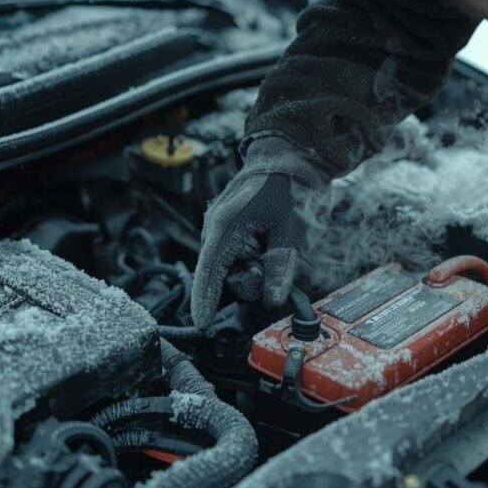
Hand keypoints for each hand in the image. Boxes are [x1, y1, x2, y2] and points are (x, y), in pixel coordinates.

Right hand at [191, 137, 326, 328]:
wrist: (269, 164)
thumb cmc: (277, 193)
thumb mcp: (285, 231)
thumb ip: (280, 266)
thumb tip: (274, 300)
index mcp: (224, 228)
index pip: (209, 272)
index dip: (204, 299)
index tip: (202, 323)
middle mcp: (212, 231)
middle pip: (223, 277)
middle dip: (248, 280)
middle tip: (269, 262)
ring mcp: (213, 232)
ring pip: (227, 270)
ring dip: (249, 268)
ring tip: (265, 245)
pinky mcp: (218, 234)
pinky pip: (227, 259)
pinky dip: (243, 260)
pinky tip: (256, 245)